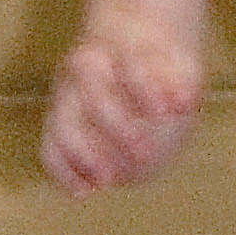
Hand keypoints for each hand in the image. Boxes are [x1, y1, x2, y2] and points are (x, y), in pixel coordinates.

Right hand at [40, 20, 202, 192]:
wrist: (129, 47)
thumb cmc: (161, 64)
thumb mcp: (181, 66)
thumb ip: (183, 84)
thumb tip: (186, 104)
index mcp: (119, 43)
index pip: (131, 65)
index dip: (148, 90)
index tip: (171, 113)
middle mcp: (85, 66)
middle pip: (96, 96)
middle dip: (121, 129)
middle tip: (147, 155)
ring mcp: (67, 93)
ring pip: (63, 123)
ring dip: (84, 154)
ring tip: (109, 179)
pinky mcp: (56, 120)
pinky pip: (50, 147)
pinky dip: (61, 170)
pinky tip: (82, 191)